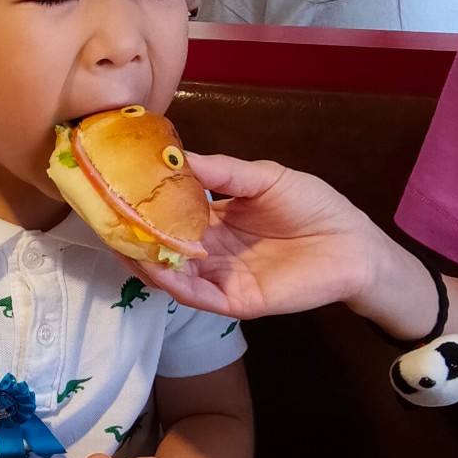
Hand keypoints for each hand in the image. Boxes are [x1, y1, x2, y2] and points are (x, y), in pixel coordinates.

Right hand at [134, 152, 382, 320]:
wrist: (353, 245)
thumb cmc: (314, 206)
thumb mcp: (263, 177)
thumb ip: (222, 171)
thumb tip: (178, 156)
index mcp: (217, 218)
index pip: (172, 213)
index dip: (146, 203)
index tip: (117, 186)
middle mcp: (213, 250)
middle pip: (165, 246)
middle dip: (135, 234)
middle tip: (104, 218)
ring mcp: (222, 278)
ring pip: (174, 274)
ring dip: (146, 259)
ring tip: (120, 241)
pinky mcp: (235, 301)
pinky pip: (197, 296)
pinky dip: (174, 283)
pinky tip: (156, 266)